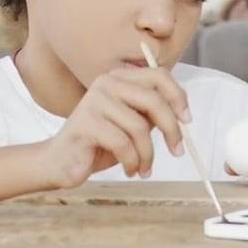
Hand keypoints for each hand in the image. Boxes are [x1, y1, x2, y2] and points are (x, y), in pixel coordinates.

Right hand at [40, 67, 190, 188]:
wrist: (61, 162)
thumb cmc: (99, 144)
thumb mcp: (130, 124)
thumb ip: (150, 114)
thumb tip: (181, 114)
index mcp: (119, 78)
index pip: (158, 76)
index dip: (178, 97)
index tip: (187, 120)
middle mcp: (106, 83)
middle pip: (153, 100)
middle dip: (172, 129)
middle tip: (178, 151)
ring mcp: (94, 101)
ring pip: (139, 127)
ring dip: (148, 155)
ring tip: (144, 168)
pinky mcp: (86, 123)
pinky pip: (123, 144)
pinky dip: (132, 162)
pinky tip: (130, 171)